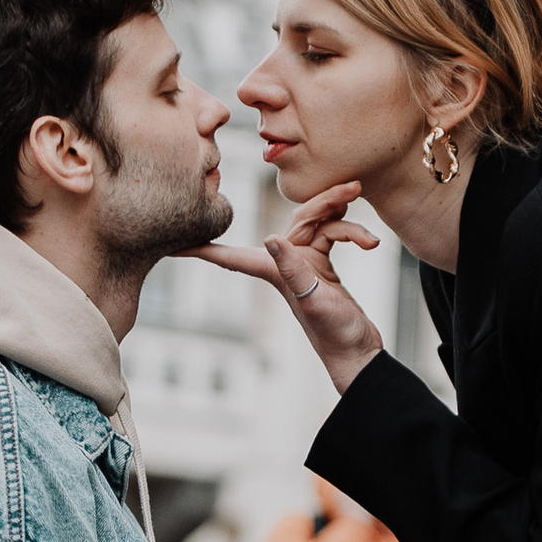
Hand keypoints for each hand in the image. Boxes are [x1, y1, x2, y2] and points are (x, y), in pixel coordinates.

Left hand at [196, 181, 383, 390]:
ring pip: (321, 222)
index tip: (171, 242)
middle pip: (299, 216)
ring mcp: (303, 261)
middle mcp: (284, 262)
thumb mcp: (315, 300)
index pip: (226, 255)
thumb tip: (271, 238)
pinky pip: (335, 234)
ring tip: (371, 239)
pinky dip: (354, 235)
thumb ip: (295, 270)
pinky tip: (371, 245)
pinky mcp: (322, 264)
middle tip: (354, 188)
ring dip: (348, 224)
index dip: (198, 248)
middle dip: (327, 201)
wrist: (359, 352)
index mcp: (272, 271)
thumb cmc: (335, 334)